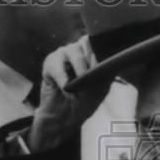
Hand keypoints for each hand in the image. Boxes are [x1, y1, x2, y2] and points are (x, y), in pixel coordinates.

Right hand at [28, 36, 110, 150]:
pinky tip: (69, 93)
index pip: (100, 42)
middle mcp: (77, 49)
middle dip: (93, 59)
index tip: (108, 65)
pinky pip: (58, 68)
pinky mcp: (50, 63)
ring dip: (81, 70)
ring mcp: (62, 54)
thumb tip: (110, 63)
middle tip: (95, 77)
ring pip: (73, 52)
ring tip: (82, 88)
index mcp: (92, 52)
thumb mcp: (101, 89)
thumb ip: (107, 74)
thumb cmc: (85, 101)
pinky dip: (64, 81)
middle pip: (87, 42)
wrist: (66, 118)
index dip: (105, 52)